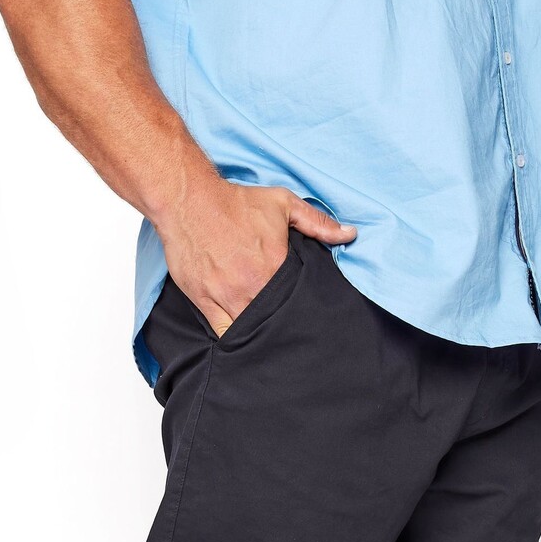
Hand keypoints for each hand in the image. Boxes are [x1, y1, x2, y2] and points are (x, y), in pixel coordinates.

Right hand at [157, 173, 355, 335]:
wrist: (190, 200)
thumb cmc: (236, 202)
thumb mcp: (283, 204)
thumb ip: (318, 222)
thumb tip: (350, 234)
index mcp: (275, 267)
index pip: (297, 301)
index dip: (303, 312)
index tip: (306, 316)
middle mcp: (252, 287)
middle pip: (274, 321)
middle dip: (283, 328)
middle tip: (290, 333)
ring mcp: (227, 297)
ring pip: (249, 331)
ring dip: (259, 336)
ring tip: (269, 340)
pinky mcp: (205, 302)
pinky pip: (223, 332)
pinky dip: (234, 339)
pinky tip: (243, 341)